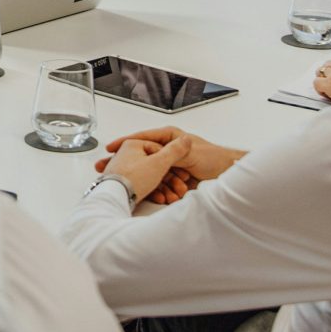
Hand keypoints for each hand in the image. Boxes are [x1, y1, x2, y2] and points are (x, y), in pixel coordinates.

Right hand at [96, 127, 242, 201]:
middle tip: (104, 168)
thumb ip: (174, 152)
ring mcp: (168, 164)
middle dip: (122, 163)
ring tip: (122, 184)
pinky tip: (147, 194)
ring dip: (140, 180)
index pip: (142, 138)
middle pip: (140, 156)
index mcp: (170, 137)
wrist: (227, 174)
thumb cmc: (214, 158)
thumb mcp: (190, 153)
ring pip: (147, 171)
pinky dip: (154, 190)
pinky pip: (158, 183)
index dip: (125, 143)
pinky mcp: (172, 177)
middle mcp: (167, 150)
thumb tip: (162, 151)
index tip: (110, 148)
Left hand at [98, 136, 185, 206]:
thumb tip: (185, 140)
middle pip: (156, 165)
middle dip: (170, 178)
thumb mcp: (159, 162)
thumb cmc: (134, 179)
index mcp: (133, 144)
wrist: (116, 198)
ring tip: (172, 196)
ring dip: (164, 187)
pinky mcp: (123, 182)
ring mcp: (124, 169)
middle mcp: (127, 155)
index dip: (172, 162)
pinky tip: (160, 198)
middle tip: (180, 186)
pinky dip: (152, 191)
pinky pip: (142, 185)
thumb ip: (174, 150)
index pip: (159, 149)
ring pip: (150, 177)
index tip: (181, 172)